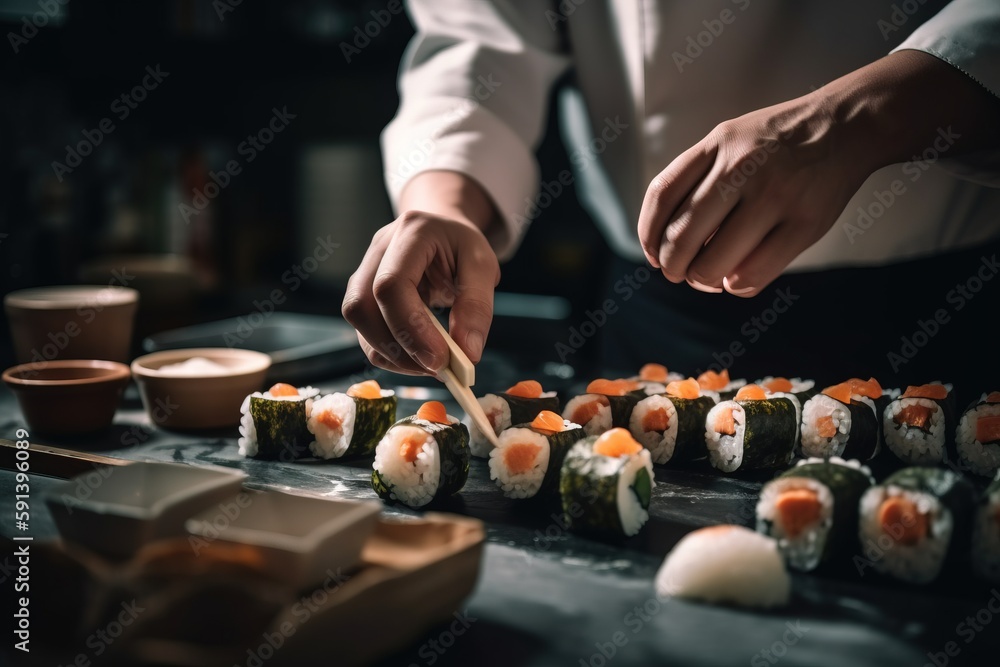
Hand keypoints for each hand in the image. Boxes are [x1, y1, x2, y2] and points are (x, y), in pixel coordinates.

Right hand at [342, 210, 499, 375]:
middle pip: (362, 307)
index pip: (391, 284)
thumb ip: (477, 306)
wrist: (442, 233)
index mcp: (410, 232)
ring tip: (434, 364)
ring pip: (359, 325)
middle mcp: (377, 251)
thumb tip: (468, 352)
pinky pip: (366, 335)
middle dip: (399, 348)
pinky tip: (420, 358)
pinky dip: (392, 356)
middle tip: (439, 367)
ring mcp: (363, 274)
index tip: (440, 359)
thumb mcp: (484, 266)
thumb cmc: (461, 247)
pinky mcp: (363, 298)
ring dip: (394, 356)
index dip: (411, 328)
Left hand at [638, 92, 873, 296]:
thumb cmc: (776, 143)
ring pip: (714, 262)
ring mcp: (775, 196)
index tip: (652, 254)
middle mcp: (742, 167)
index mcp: (717, 144)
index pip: (661, 196)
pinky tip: (736, 278)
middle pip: (681, 236)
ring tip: (706, 277)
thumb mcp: (730, 138)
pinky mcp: (805, 224)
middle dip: (672, 266)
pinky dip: (736, 285)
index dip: (648, 234)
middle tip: (678, 272)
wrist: (847, 126)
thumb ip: (698, 177)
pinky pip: (754, 273)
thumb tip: (666, 244)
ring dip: (701, 279)